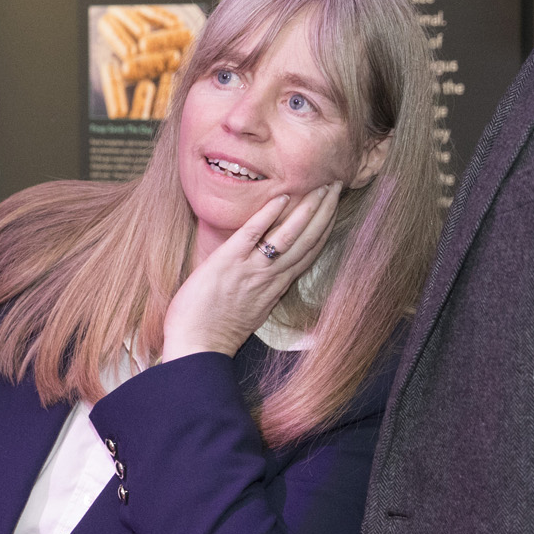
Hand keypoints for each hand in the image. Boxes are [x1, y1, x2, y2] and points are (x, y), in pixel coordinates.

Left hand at [163, 184, 338, 360]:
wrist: (196, 347)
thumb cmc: (215, 331)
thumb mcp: (250, 311)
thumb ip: (262, 290)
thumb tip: (267, 276)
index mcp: (276, 287)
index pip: (309, 253)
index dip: (324, 229)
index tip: (334, 207)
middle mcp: (270, 277)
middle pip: (307, 240)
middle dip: (324, 211)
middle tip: (337, 185)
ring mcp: (251, 269)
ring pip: (289, 236)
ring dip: (308, 209)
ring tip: (322, 186)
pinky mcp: (228, 262)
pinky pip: (252, 234)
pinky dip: (268, 215)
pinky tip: (282, 197)